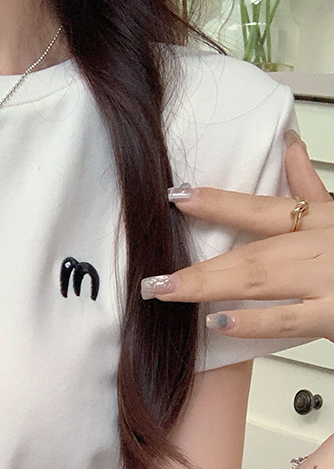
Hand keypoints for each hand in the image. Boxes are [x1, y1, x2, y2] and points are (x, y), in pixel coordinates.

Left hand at [141, 130, 333, 343]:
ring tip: (166, 292)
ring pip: (261, 281)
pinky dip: (254, 322)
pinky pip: (290, 320)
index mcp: (324, 223)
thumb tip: (288, 146)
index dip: (217, 202)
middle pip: (251, 254)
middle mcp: (323, 247)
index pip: (262, 209)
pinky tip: (219, 322)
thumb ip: (312, 189)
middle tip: (152, 279)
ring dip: (210, 286)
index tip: (175, 196)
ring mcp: (329, 281)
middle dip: (199, 267)